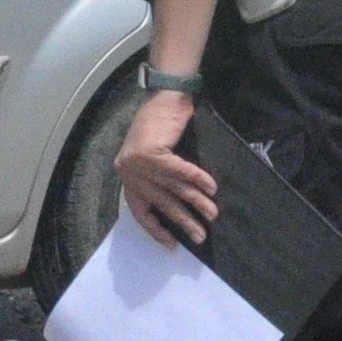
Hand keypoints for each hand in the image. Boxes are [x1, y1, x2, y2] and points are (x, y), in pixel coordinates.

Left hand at [116, 87, 220, 251]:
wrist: (164, 96)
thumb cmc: (162, 125)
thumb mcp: (154, 155)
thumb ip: (159, 179)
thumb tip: (181, 207)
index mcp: (128, 176)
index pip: (140, 211)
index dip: (155, 229)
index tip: (171, 243)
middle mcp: (129, 171)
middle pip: (161, 203)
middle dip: (183, 221)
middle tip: (200, 236)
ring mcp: (138, 163)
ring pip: (173, 188)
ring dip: (196, 202)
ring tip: (213, 214)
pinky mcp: (151, 153)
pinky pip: (179, 171)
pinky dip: (197, 179)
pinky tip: (212, 188)